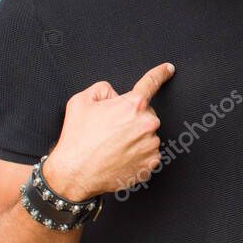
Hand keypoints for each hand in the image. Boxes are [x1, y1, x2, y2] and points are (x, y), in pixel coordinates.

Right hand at [42, 62, 174, 200]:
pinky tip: (120, 158)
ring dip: (135, 138)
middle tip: (111, 130)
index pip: (151, 83)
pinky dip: (137, 155)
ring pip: (147, 135)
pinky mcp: (151, 164)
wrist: (74, 173)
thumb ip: (103, 89)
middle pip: (146, 114)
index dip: (160, 73)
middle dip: (132, 118)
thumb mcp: (81, 101)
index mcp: (133, 105)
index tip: (169, 69)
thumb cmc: (77, 138)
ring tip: (113, 147)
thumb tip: (115, 94)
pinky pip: (148, 154)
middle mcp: (147, 124)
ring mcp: (151, 145)